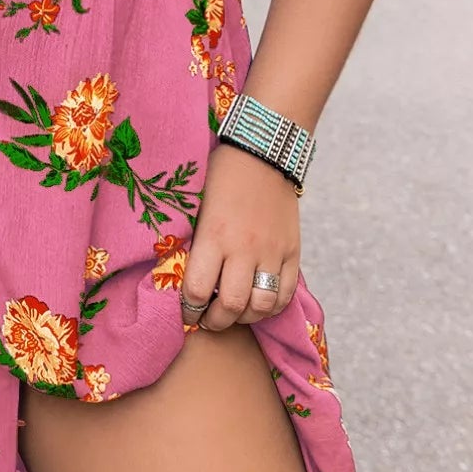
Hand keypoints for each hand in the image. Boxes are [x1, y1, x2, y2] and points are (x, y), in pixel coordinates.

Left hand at [181, 142, 301, 329]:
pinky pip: (285, 294)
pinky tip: (258, 302)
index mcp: (214, 235)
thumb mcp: (197, 204)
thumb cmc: (221, 173)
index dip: (188, 309)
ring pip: (261, 306)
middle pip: (232, 306)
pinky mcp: (292, 251)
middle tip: (207, 319)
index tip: (185, 312)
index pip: (198, 290)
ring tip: (234, 313)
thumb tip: (179, 273)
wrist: (264, 150)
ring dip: (245, 318)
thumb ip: (193, 239)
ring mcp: (272, 251)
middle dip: (215, 321)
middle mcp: (244, 248)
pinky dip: (271, 306)